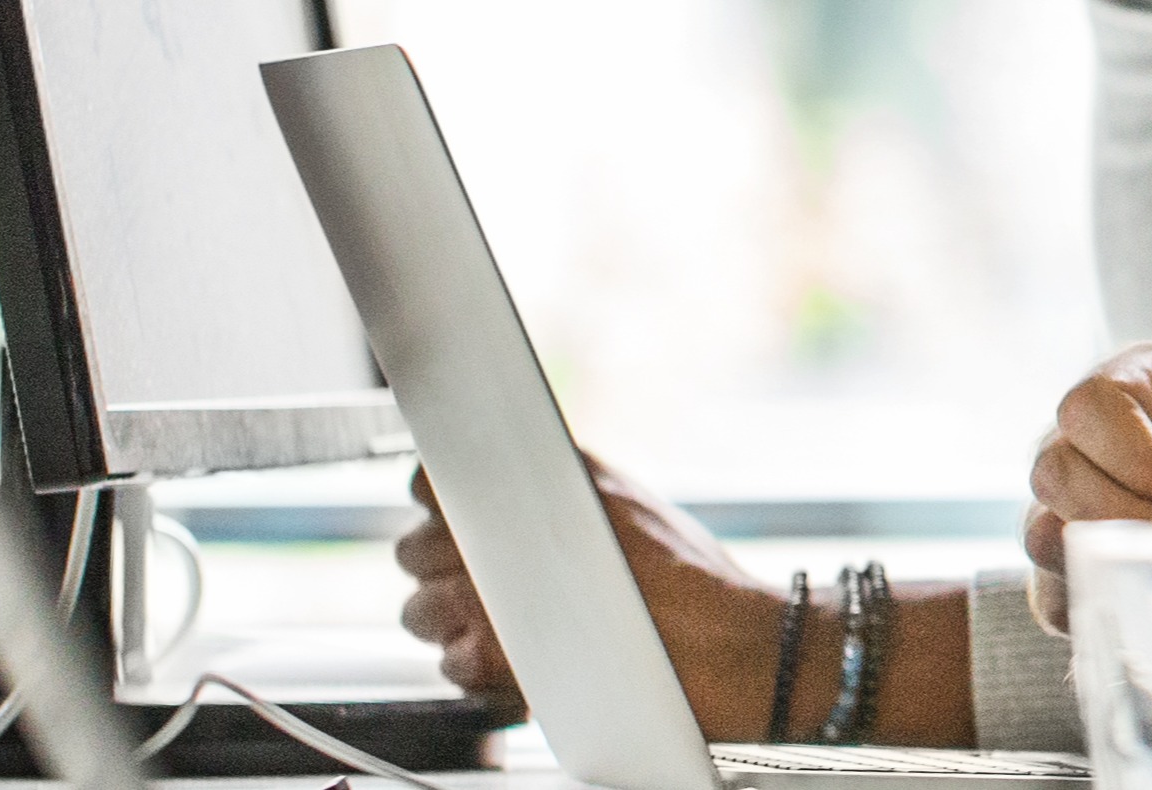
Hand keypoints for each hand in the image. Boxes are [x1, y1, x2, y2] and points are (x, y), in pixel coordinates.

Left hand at [394, 453, 791, 733]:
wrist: (735, 643)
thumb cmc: (695, 582)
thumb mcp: (625, 502)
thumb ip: (563, 493)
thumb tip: (514, 492)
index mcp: (541, 480)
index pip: (434, 482)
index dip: (438, 510)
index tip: (455, 530)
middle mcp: (510, 528)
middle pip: (415, 550)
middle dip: (437, 575)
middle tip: (481, 593)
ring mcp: (498, 594)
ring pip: (421, 611)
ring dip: (449, 626)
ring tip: (499, 634)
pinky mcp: (501, 656)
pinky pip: (451, 664)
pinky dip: (474, 672)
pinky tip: (513, 666)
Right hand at [1022, 344, 1151, 606]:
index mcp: (1133, 380)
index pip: (1089, 407)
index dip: (1137, 456)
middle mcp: (1081, 437)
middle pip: (1053, 471)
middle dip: (1128, 513)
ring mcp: (1064, 503)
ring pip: (1041, 535)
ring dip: (1115, 560)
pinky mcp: (1063, 567)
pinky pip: (1053, 597)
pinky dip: (1107, 604)